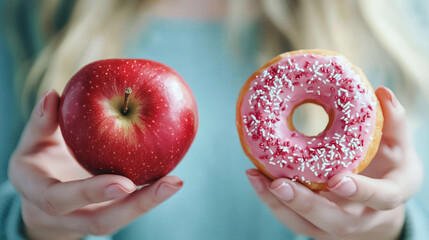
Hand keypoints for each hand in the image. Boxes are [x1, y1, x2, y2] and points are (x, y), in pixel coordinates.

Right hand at [8, 90, 182, 239]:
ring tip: (176, 182)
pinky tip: (170, 180)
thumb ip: (42, 122)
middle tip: (170, 183)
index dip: (89, 193)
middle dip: (136, 206)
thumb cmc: (38, 163)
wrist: (41, 201)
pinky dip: (149, 197)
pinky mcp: (106, 216)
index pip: (58, 199)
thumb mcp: (32, 142)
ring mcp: (84, 221)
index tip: (124, 183)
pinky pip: (127, 210)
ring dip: (150, 203)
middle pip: (99, 222)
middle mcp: (61, 216)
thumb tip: (53, 93)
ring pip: (118, 221)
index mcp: (37, 193)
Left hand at [246, 86, 422, 239]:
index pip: (380, 198)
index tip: (338, 180)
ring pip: (305, 224)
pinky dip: (271, 201)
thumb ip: (394, 123)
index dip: (361, 191)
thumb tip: (384, 92)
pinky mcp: (315, 226)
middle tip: (279, 184)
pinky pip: (291, 219)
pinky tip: (255, 177)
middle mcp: (361, 217)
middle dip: (305, 203)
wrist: (378, 208)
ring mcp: (335, 226)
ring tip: (256, 177)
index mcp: (389, 196)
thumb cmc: (390, 170)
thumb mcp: (400, 147)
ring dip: (278, 203)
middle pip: (333, 221)